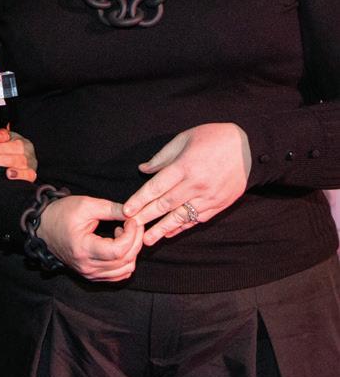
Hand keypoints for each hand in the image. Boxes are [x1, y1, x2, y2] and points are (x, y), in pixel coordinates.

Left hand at [0, 127, 36, 181]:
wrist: (31, 164)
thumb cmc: (17, 153)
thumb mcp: (10, 141)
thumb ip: (1, 136)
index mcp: (20, 142)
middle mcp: (26, 152)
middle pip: (4, 155)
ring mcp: (30, 164)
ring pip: (13, 162)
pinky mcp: (32, 176)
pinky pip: (28, 175)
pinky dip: (19, 174)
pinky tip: (9, 175)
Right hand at [37, 195, 142, 281]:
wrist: (44, 227)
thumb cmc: (61, 214)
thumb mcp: (86, 205)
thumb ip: (111, 209)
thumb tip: (133, 213)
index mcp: (84, 249)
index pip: (118, 251)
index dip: (131, 235)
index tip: (131, 219)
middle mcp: (88, 267)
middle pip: (125, 261)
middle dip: (136, 240)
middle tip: (132, 223)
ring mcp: (90, 274)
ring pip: (125, 271)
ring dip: (132, 251)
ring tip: (123, 233)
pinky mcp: (92, 275)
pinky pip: (117, 275)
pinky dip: (125, 261)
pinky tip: (119, 245)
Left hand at [122, 122, 251, 245]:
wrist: (249, 148)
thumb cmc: (213, 137)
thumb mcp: (185, 138)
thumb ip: (163, 156)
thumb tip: (143, 170)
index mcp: (185, 166)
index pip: (157, 187)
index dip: (140, 200)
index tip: (127, 210)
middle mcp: (196, 185)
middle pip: (166, 204)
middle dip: (146, 217)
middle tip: (131, 227)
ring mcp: (208, 197)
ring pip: (181, 216)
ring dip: (162, 228)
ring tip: (147, 239)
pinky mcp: (219, 204)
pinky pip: (197, 219)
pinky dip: (182, 227)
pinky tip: (170, 232)